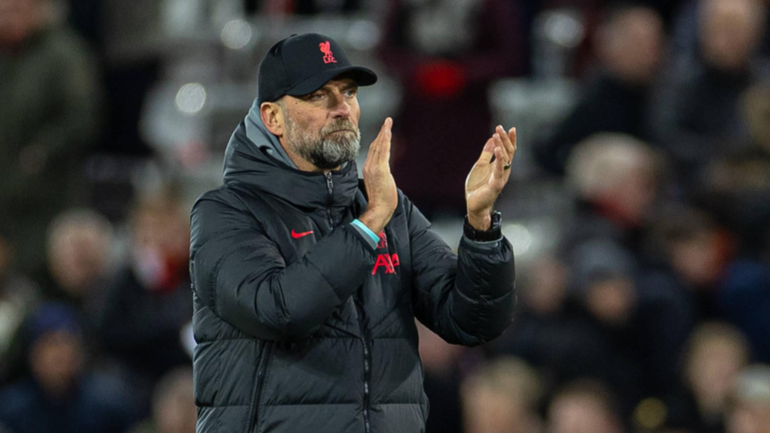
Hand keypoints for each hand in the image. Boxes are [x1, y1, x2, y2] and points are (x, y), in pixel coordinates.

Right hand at [360, 118, 397, 234]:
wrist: (379, 209)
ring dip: (384, 133)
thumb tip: (385, 171)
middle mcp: (369, 166)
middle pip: (375, 145)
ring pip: (379, 146)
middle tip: (387, 121)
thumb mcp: (379, 183)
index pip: (373, 150)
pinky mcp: (380, 170)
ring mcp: (374, 168)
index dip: (379, 139)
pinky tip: (388, 132)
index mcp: (368, 169)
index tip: (383, 130)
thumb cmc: (381, 200)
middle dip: (382, 132)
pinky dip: (385, 141)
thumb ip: (380, 174)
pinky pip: (383, 152)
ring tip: (388, 122)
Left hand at [465, 125, 516, 229]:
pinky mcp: (496, 184)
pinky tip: (498, 150)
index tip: (511, 128)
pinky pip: (499, 170)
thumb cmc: (478, 186)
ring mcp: (501, 177)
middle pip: (508, 152)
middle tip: (500, 127)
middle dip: (505, 139)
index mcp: (501, 166)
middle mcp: (504, 171)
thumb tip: (491, 139)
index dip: (510, 140)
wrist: (474, 204)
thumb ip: (486, 153)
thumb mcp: (481, 165)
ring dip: (501, 145)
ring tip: (497, 135)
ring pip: (505, 159)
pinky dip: (499, 159)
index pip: (509, 151)